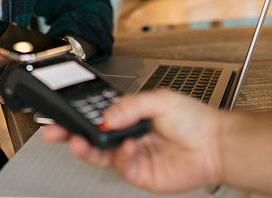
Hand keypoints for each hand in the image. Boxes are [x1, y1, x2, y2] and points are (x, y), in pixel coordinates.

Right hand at [43, 89, 223, 193]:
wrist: (216, 144)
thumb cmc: (194, 120)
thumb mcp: (160, 99)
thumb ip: (131, 105)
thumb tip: (107, 115)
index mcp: (131, 115)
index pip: (97, 115)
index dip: (78, 115)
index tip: (62, 113)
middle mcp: (128, 135)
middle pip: (92, 136)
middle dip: (70, 133)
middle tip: (55, 130)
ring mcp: (132, 155)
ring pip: (100, 154)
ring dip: (87, 147)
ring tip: (81, 140)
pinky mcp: (140, 173)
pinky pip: (121, 165)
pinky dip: (120, 155)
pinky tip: (127, 146)